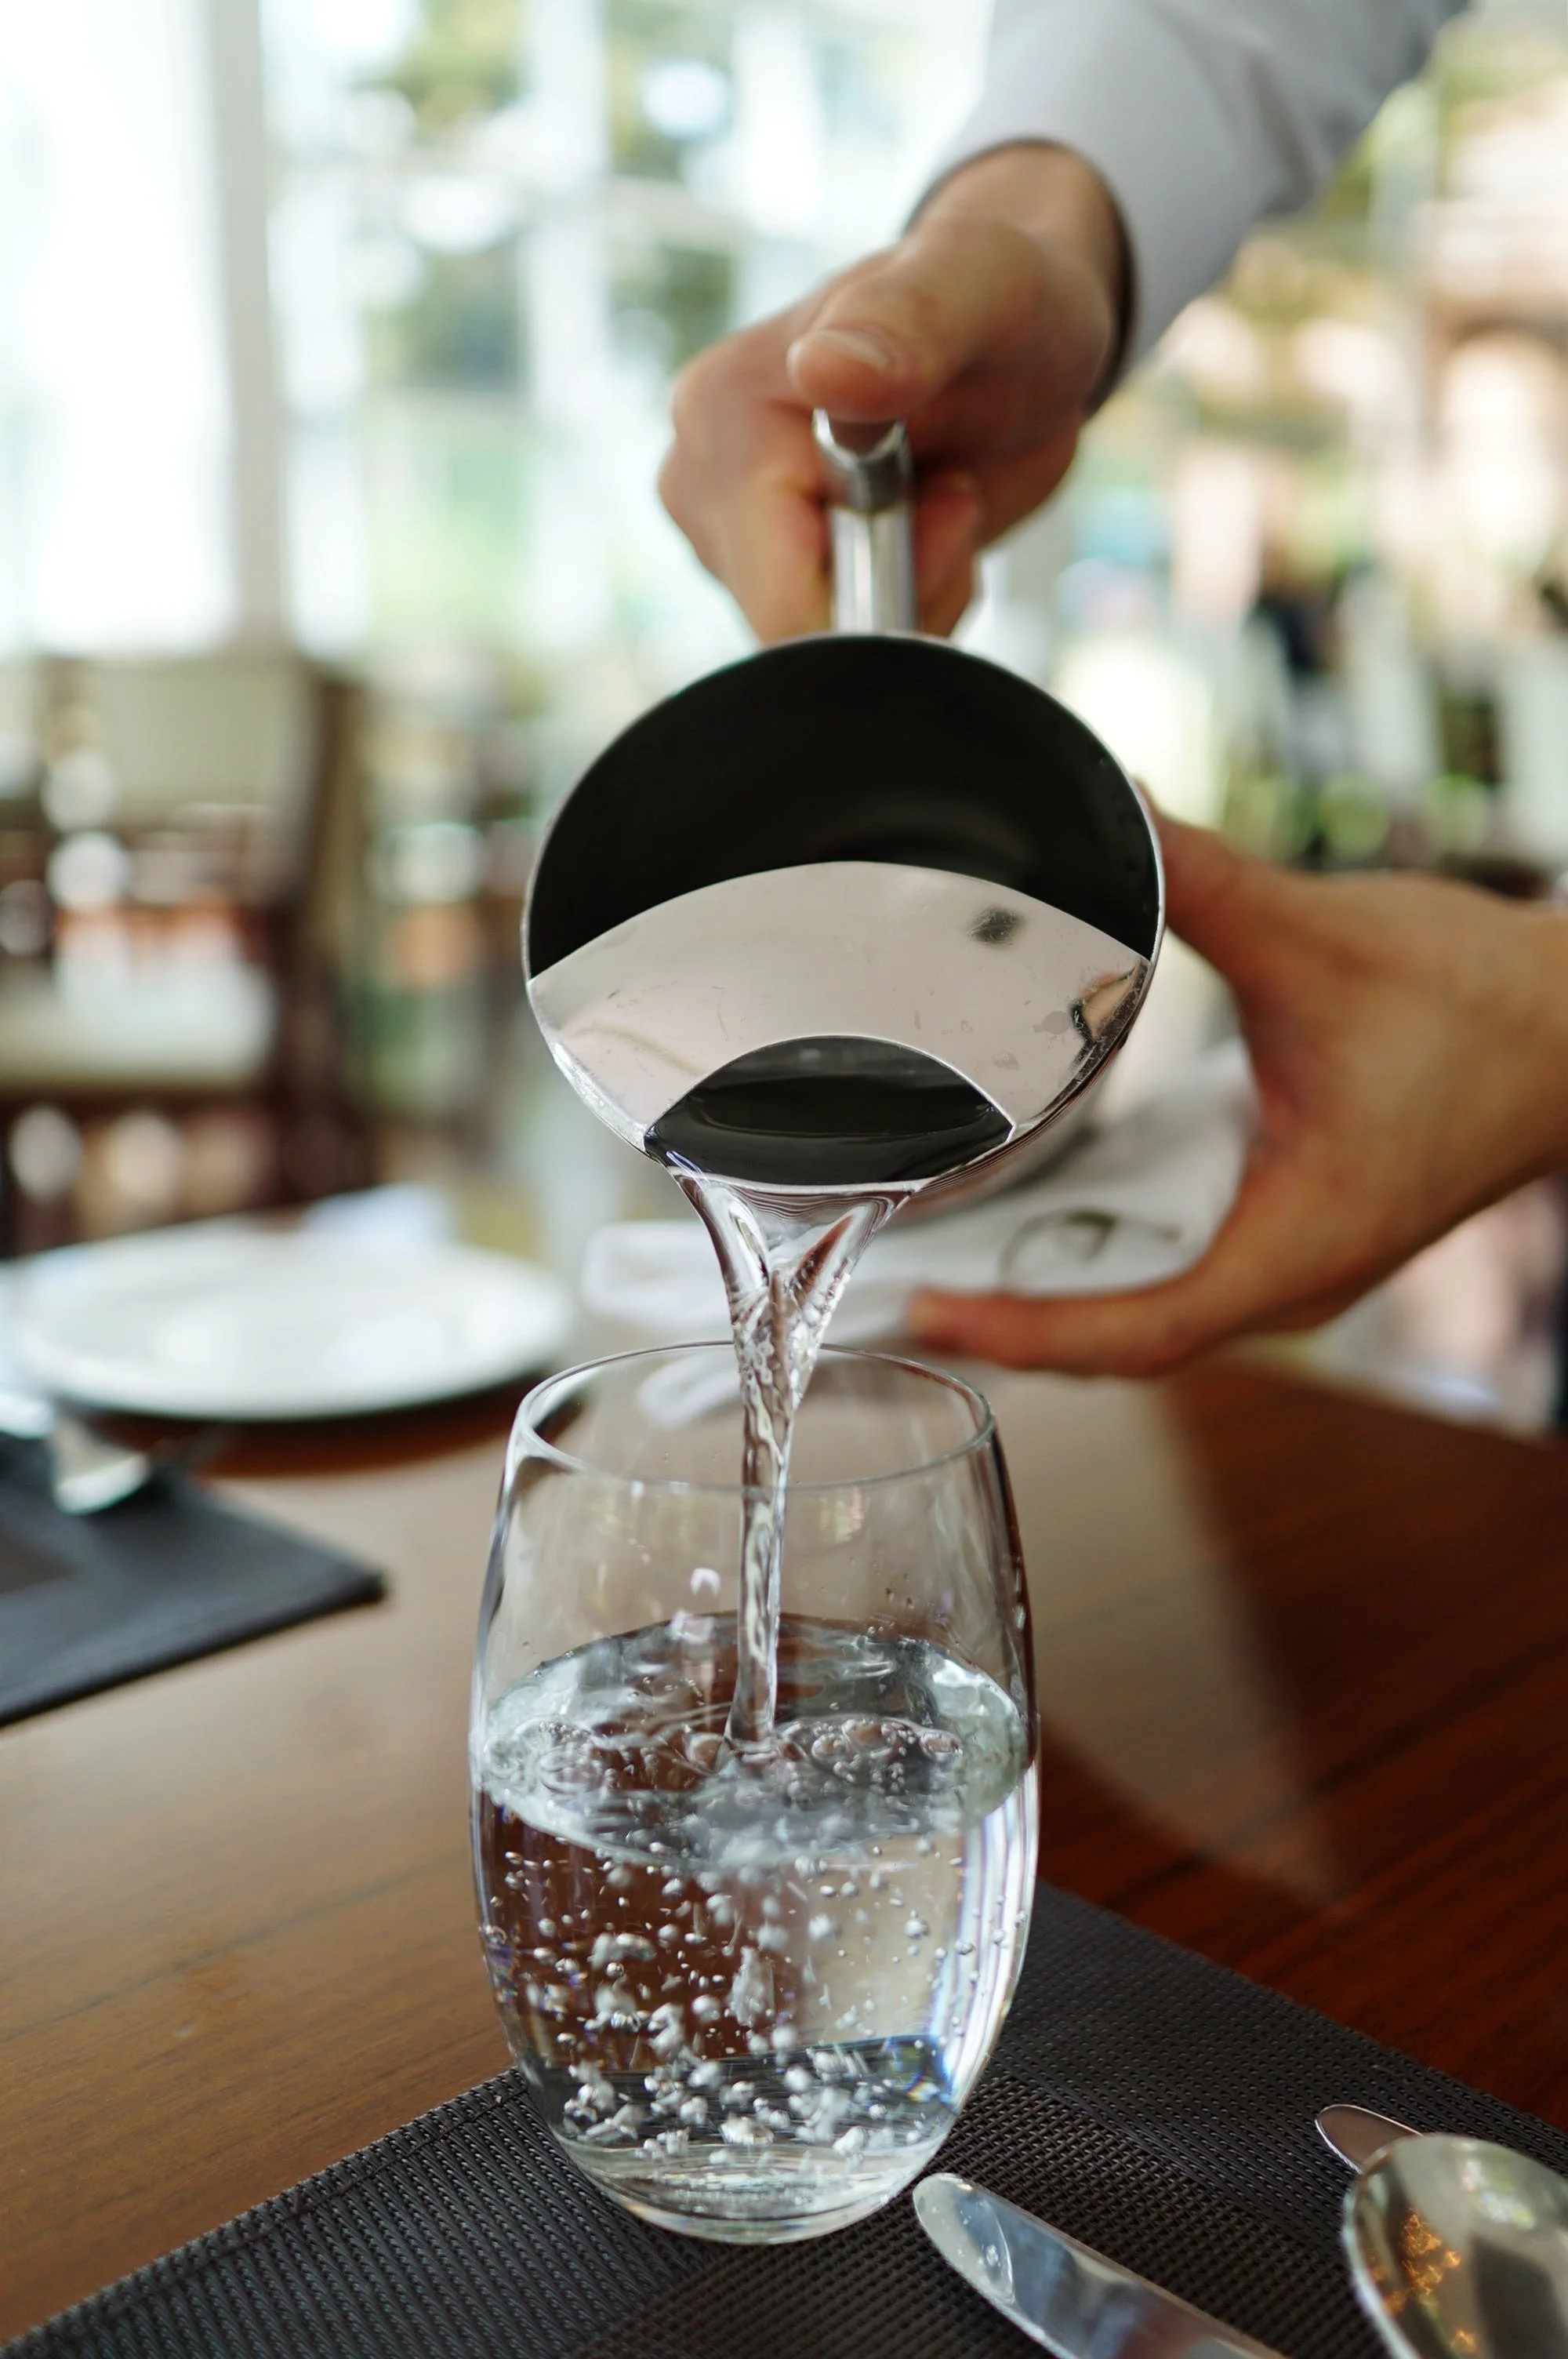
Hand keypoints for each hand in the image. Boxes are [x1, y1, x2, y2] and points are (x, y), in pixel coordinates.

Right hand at [658, 146, 1125, 641]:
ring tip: (941, 492)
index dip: (879, 596)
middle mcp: (704, 477)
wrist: (1019, 332)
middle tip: (951, 489)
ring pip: (825, 640)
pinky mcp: (764, 565)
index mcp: (723, 411)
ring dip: (911, 591)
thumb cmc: (1002, 297)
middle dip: (899, 588)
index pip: (778, 594)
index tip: (949, 501)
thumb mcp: (977, 286)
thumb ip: (904, 324)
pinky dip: (905, 601)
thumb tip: (824, 371)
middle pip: (799, 626)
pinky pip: (843, 637)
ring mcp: (728, 531)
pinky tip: (921, 522)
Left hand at [911, 819, 1567, 1377]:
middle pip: (1118, 1343)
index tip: (925, 1312)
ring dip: (1041, 1294)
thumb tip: (1103, 813)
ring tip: (928, 1256)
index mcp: (1297, 1243)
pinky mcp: (1287, 1231)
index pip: (1138, 1334)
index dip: (1024, 1332)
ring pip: (1142, 1312)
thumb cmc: (1482, 1007)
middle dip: (1003, 1321)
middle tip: (881, 1279)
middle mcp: (1287, 1280)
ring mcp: (1288, 1265)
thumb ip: (1199, 879)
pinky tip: (1026, 1216)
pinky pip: (1169, 1269)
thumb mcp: (1321, 939)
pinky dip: (1092, 1256)